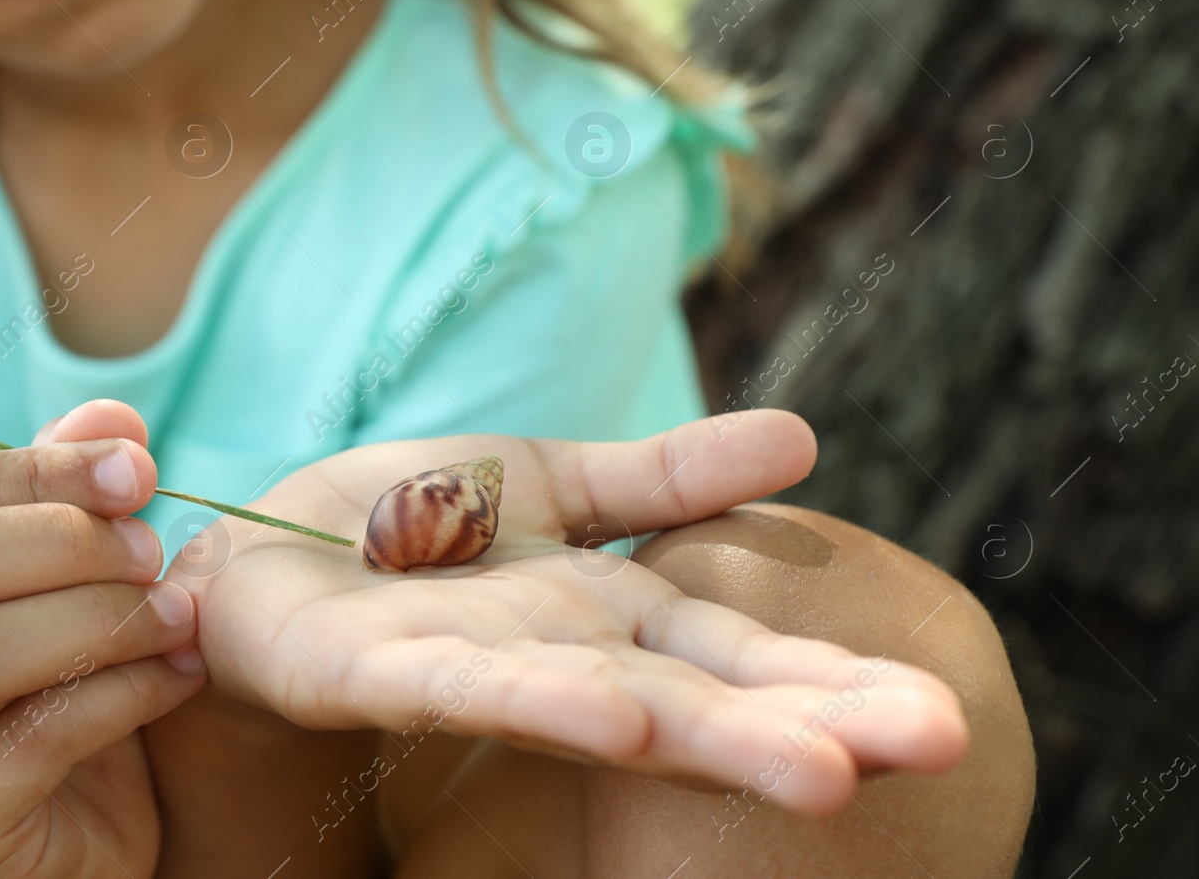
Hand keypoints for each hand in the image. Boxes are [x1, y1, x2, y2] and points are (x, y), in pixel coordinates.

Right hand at [0, 401, 205, 878]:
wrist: (88, 817)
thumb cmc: (59, 675)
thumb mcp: (62, 570)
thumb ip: (68, 489)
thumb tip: (114, 416)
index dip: (34, 470)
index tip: (138, 469)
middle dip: (56, 542)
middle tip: (154, 548)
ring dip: (95, 620)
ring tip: (179, 613)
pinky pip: (31, 743)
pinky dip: (125, 694)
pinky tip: (183, 673)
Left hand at [169, 410, 967, 814]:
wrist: (270, 546)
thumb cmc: (415, 526)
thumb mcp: (554, 479)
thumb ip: (670, 475)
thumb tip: (807, 437)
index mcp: (610, 612)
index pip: (739, 650)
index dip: (832, 678)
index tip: (938, 711)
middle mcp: (563, 657)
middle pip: (700, 693)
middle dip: (812, 723)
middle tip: (935, 748)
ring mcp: (479, 670)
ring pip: (609, 708)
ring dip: (710, 738)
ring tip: (819, 771)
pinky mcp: (383, 671)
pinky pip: (474, 688)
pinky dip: (552, 702)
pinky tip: (624, 719)